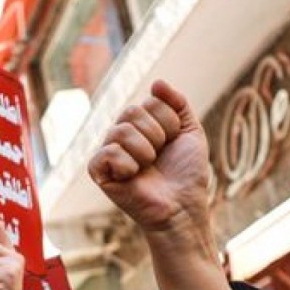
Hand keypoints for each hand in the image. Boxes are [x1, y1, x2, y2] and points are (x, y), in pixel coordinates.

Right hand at [89, 80, 212, 239]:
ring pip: (119, 130)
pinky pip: (106, 153)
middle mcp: (123, 136)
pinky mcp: (99, 173)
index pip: (149, 103)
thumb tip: (157, 82)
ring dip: (144, 150)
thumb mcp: (190, 132)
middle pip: (131, 111)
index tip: (173, 143)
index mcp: (142, 125)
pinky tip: (133, 177)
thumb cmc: (187, 174)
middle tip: (160, 157)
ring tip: (148, 167)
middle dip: (156, 135)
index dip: (168, 122)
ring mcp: (110, 153)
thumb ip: (177, 104)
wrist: (182, 207)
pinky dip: (126, 164)